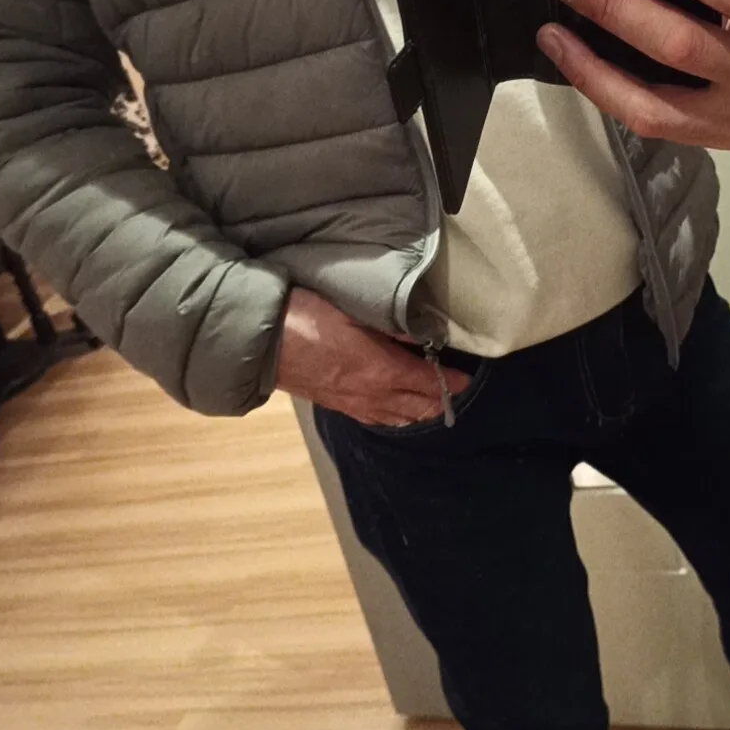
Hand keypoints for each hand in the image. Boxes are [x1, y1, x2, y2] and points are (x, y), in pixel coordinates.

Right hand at [275, 289, 471, 426]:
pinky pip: (374, 418)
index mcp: (383, 370)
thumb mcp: (353, 310)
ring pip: (397, 417)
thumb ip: (390, 325)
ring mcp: (353, 403)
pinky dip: (394, 417)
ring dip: (419, 411)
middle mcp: (373, 394)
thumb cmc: (307, 317)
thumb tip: (421, 333)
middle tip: (454, 392)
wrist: (262, 343)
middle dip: (439, 401)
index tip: (467, 380)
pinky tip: (395, 413)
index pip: (428, 383)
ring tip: (433, 404)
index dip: (450, 382)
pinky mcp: (336, 405)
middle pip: (417, 406)